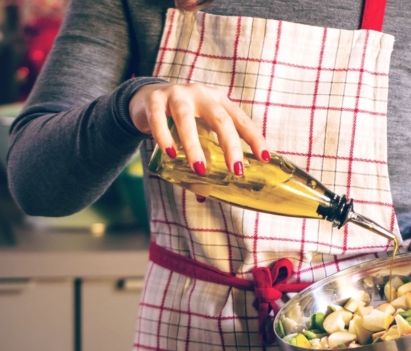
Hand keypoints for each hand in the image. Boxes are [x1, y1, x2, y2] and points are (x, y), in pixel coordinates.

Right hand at [129, 82, 268, 175]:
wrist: (145, 99)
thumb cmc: (179, 119)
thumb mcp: (198, 130)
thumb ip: (203, 157)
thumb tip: (204, 196)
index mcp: (218, 101)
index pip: (241, 120)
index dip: (254, 138)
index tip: (264, 158)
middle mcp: (201, 95)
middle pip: (220, 118)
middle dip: (230, 145)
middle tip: (236, 170)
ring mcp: (177, 94)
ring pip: (186, 119)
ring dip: (194, 146)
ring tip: (200, 169)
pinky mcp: (154, 99)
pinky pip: (159, 119)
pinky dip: (165, 137)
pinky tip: (171, 153)